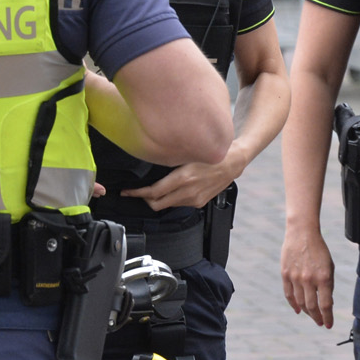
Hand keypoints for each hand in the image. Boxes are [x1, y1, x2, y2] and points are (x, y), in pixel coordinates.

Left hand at [118, 158, 241, 212]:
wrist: (232, 163)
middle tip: (136, 192)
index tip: (127, 192)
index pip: (153, 192)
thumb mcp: (187, 154)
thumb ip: (169, 162)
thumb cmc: (210, 154)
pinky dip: (171, 198)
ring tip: (153, 189)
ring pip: (167, 205)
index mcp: (183, 178)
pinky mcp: (199, 203)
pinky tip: (172, 189)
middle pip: (157, 204)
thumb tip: (150, 166)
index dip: (137, 193)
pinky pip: (179, 204)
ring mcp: (194, 200)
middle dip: (144, 199)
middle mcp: (188, 192)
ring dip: (158, 199)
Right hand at [281, 224, 336, 327]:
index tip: (328, 325)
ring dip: (307, 312)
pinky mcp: (285, 274)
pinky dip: (293, 304)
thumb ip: (328, 285)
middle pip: (312, 307)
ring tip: (312, 316)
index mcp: (324, 277)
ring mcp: (295, 277)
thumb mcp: (329, 266)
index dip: (327, 317)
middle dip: (317, 318)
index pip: (326, 304)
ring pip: (300, 302)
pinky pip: (289, 294)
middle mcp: (309, 279)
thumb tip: (325, 303)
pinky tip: (298, 310)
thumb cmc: (319, 250)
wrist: (302, 233)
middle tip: (320, 323)